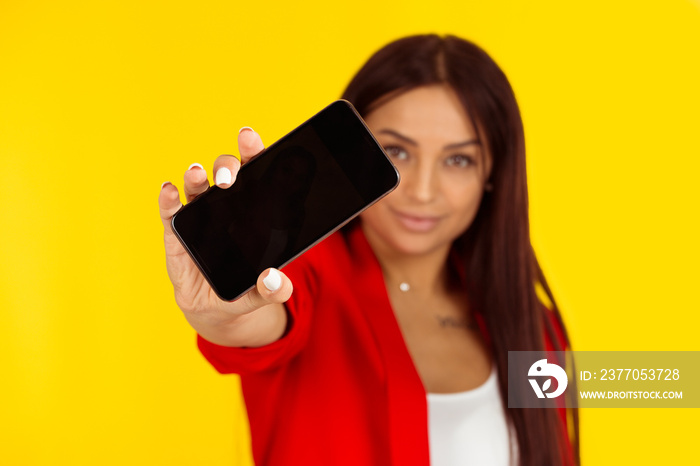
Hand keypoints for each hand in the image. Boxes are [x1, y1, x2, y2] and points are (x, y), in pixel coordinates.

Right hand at [158, 127, 293, 332]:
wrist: (216, 308)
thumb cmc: (243, 288)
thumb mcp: (261, 293)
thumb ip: (272, 290)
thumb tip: (275, 281)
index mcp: (254, 210)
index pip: (256, 172)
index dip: (253, 152)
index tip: (250, 139)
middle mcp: (227, 205)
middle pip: (227, 173)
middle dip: (227, 166)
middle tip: (229, 178)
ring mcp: (200, 216)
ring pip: (198, 187)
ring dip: (197, 177)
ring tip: (199, 174)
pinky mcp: (176, 233)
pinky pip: (170, 211)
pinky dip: (168, 199)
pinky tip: (169, 191)